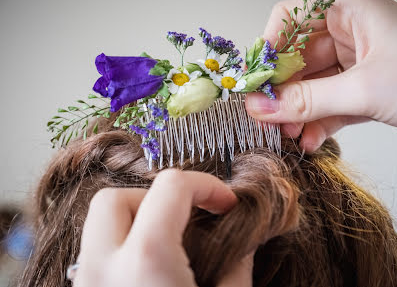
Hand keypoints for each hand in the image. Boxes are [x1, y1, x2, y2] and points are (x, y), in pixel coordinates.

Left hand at [74, 170, 253, 286]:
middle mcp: (104, 270)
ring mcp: (86, 284)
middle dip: (154, 197)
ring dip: (136, 221)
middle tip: (185, 220)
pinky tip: (150, 270)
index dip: (207, 185)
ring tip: (169, 244)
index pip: (171, 186)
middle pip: (112, 199)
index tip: (225, 204)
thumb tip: (244, 241)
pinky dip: (124, 247)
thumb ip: (237, 266)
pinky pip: (98, 255)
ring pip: (99, 227)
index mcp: (146, 262)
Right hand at [245, 0, 396, 151]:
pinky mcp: (365, 91)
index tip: (255, 83)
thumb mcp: (366, 88)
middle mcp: (350, 32)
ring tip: (288, 135)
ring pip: (311, 85)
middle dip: (282, 91)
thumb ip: (308, 100)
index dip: (268, 49)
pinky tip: (310, 141)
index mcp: (349, 9)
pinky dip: (317, 123)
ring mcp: (357, 63)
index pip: (289, 19)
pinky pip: (329, 104)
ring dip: (297, 112)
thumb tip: (263, 107)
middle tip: (266, 118)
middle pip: (296, 58)